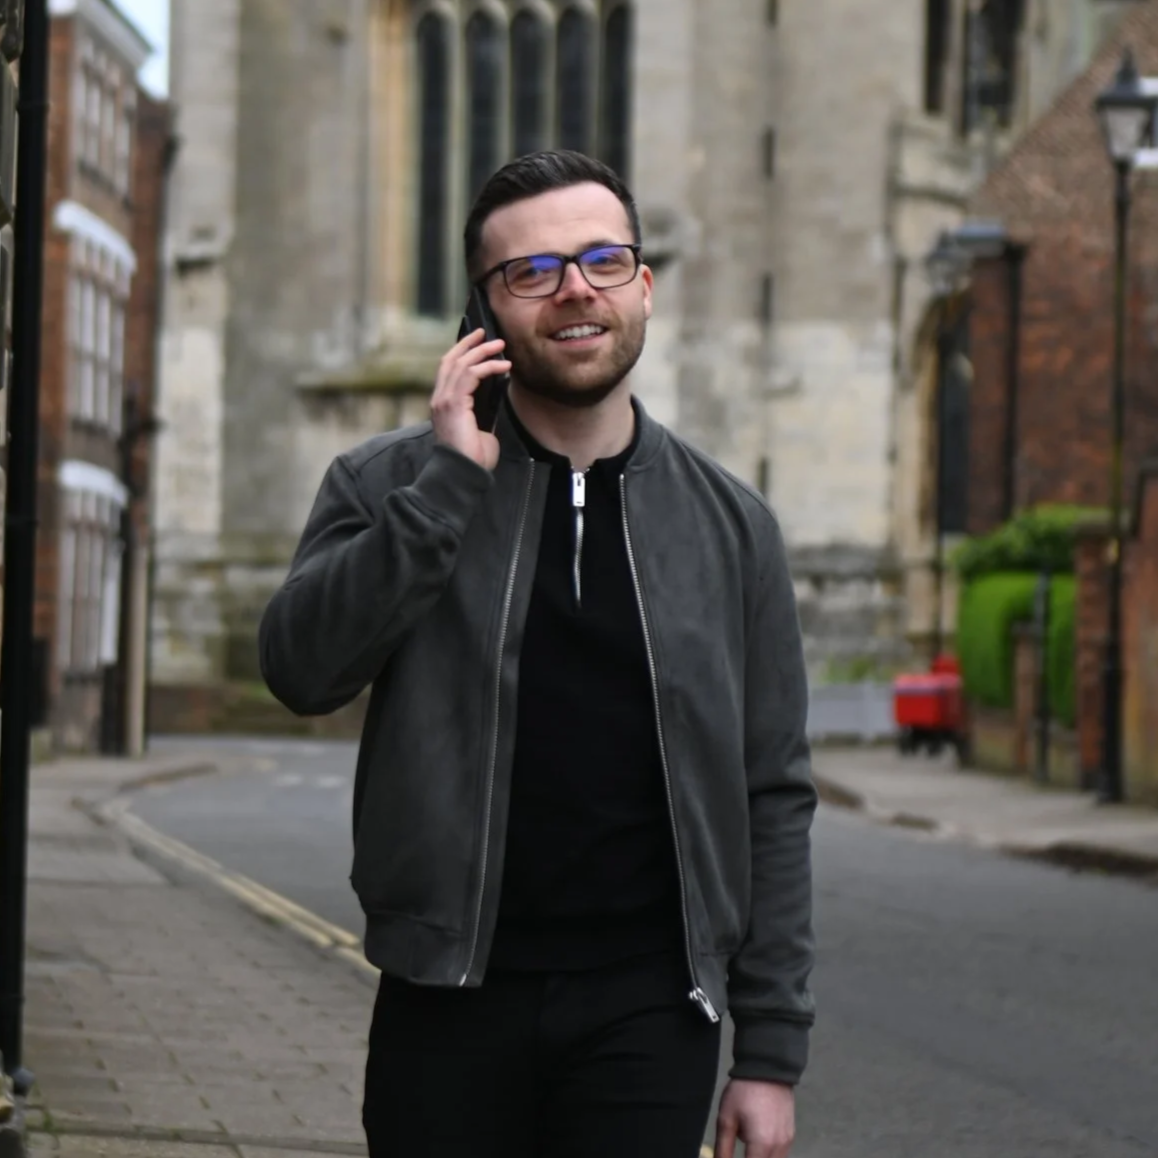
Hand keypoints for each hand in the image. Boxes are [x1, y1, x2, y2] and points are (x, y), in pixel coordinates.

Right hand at [430, 328, 511, 470]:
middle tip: (485, 332)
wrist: (463, 474)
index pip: (447, 370)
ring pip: (460, 363)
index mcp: (442, 405)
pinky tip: (503, 366)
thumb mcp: (481, 429)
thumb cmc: (473, 459)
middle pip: (450, 360)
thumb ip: (484, 412)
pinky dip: (488, 366)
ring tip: (500, 345)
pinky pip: (471, 374)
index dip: (460, 352)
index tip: (476, 342)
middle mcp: (439, 399)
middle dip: (468, 343)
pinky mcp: (454, 403)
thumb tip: (497, 397)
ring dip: (482, 351)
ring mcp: (444, 400)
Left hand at [714, 1079, 794, 1157]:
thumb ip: (723, 1148)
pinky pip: (779, 1154)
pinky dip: (767, 1153)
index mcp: (762, 1146)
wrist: (768, 1067)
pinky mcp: (791, 1135)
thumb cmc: (743, 1093)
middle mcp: (779, 1149)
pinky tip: (756, 1137)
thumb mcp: (726, 1119)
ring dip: (759, 1157)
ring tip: (747, 1143)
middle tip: (739, 1147)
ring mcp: (788, 1142)